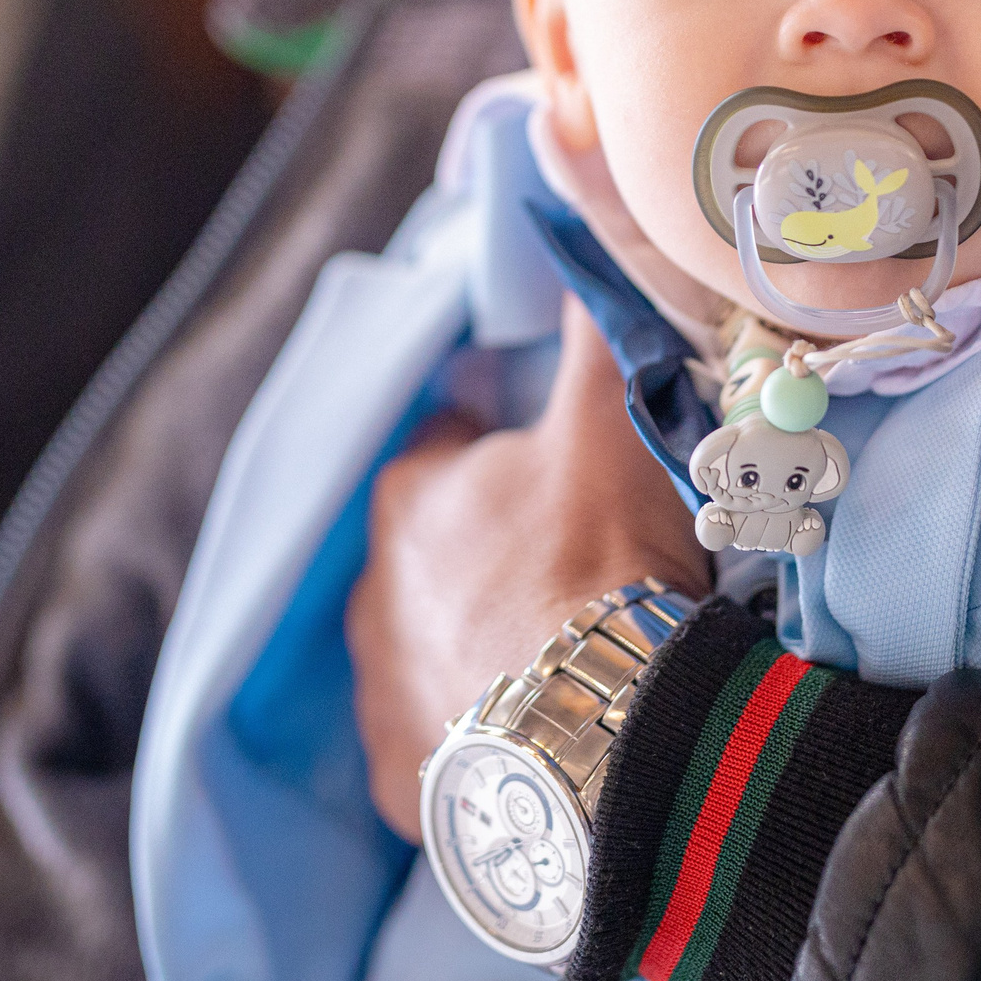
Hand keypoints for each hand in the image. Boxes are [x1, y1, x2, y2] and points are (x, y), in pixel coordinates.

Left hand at [347, 295, 710, 840]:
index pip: (453, 444)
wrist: (599, 732)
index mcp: (409, 493)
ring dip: (479, 648)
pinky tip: (534, 739)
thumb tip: (572, 196)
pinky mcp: (402, 783)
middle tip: (579, 571)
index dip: (512, 448)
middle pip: (437, 552)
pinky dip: (476, 742)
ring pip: (428, 649)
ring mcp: (381, 693)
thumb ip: (593, 319)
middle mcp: (372, 592)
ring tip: (563, 663)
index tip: (567, 467)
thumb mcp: (609, 417)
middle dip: (492, 554)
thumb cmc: (597, 556)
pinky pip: (437, 749)